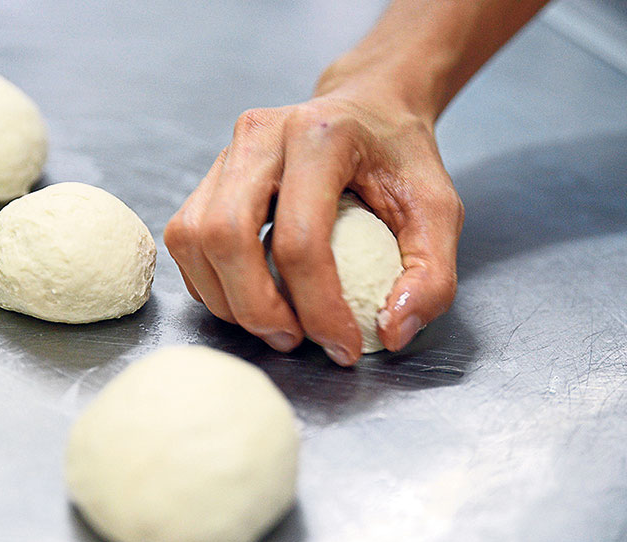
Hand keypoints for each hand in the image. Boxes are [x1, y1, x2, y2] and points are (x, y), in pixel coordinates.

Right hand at [164, 90, 462, 365]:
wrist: (369, 109)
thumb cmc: (400, 160)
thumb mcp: (440, 212)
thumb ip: (431, 277)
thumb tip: (390, 334)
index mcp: (320, 138)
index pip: (299, 239)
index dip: (319, 309)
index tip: (345, 346)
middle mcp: (261, 136)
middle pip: (225, 236)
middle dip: (255, 308)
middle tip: (294, 340)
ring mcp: (228, 152)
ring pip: (193, 238)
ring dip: (226, 300)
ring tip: (274, 324)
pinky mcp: (211, 174)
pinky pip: (186, 238)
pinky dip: (210, 282)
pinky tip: (250, 296)